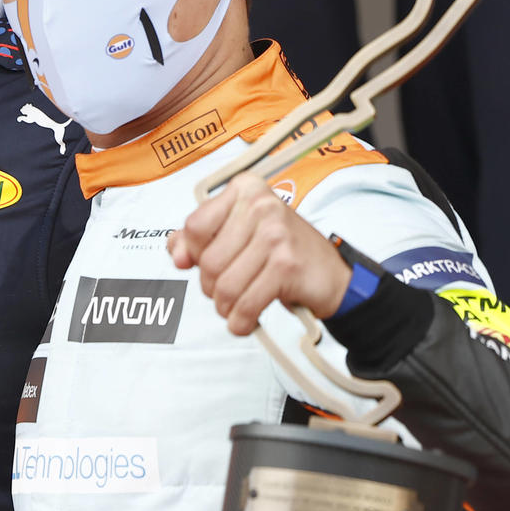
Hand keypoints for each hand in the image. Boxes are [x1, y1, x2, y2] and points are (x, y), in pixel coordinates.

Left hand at [167, 173, 350, 334]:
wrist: (333, 276)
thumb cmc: (283, 252)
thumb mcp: (240, 233)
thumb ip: (201, 237)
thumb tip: (176, 253)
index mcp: (246, 189)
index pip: (195, 225)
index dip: (192, 253)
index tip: (197, 263)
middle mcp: (262, 205)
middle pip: (208, 260)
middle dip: (211, 286)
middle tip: (227, 290)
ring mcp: (276, 235)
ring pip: (224, 285)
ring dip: (225, 306)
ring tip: (236, 306)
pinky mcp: (286, 265)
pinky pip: (245, 304)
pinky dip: (240, 321)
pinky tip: (246, 320)